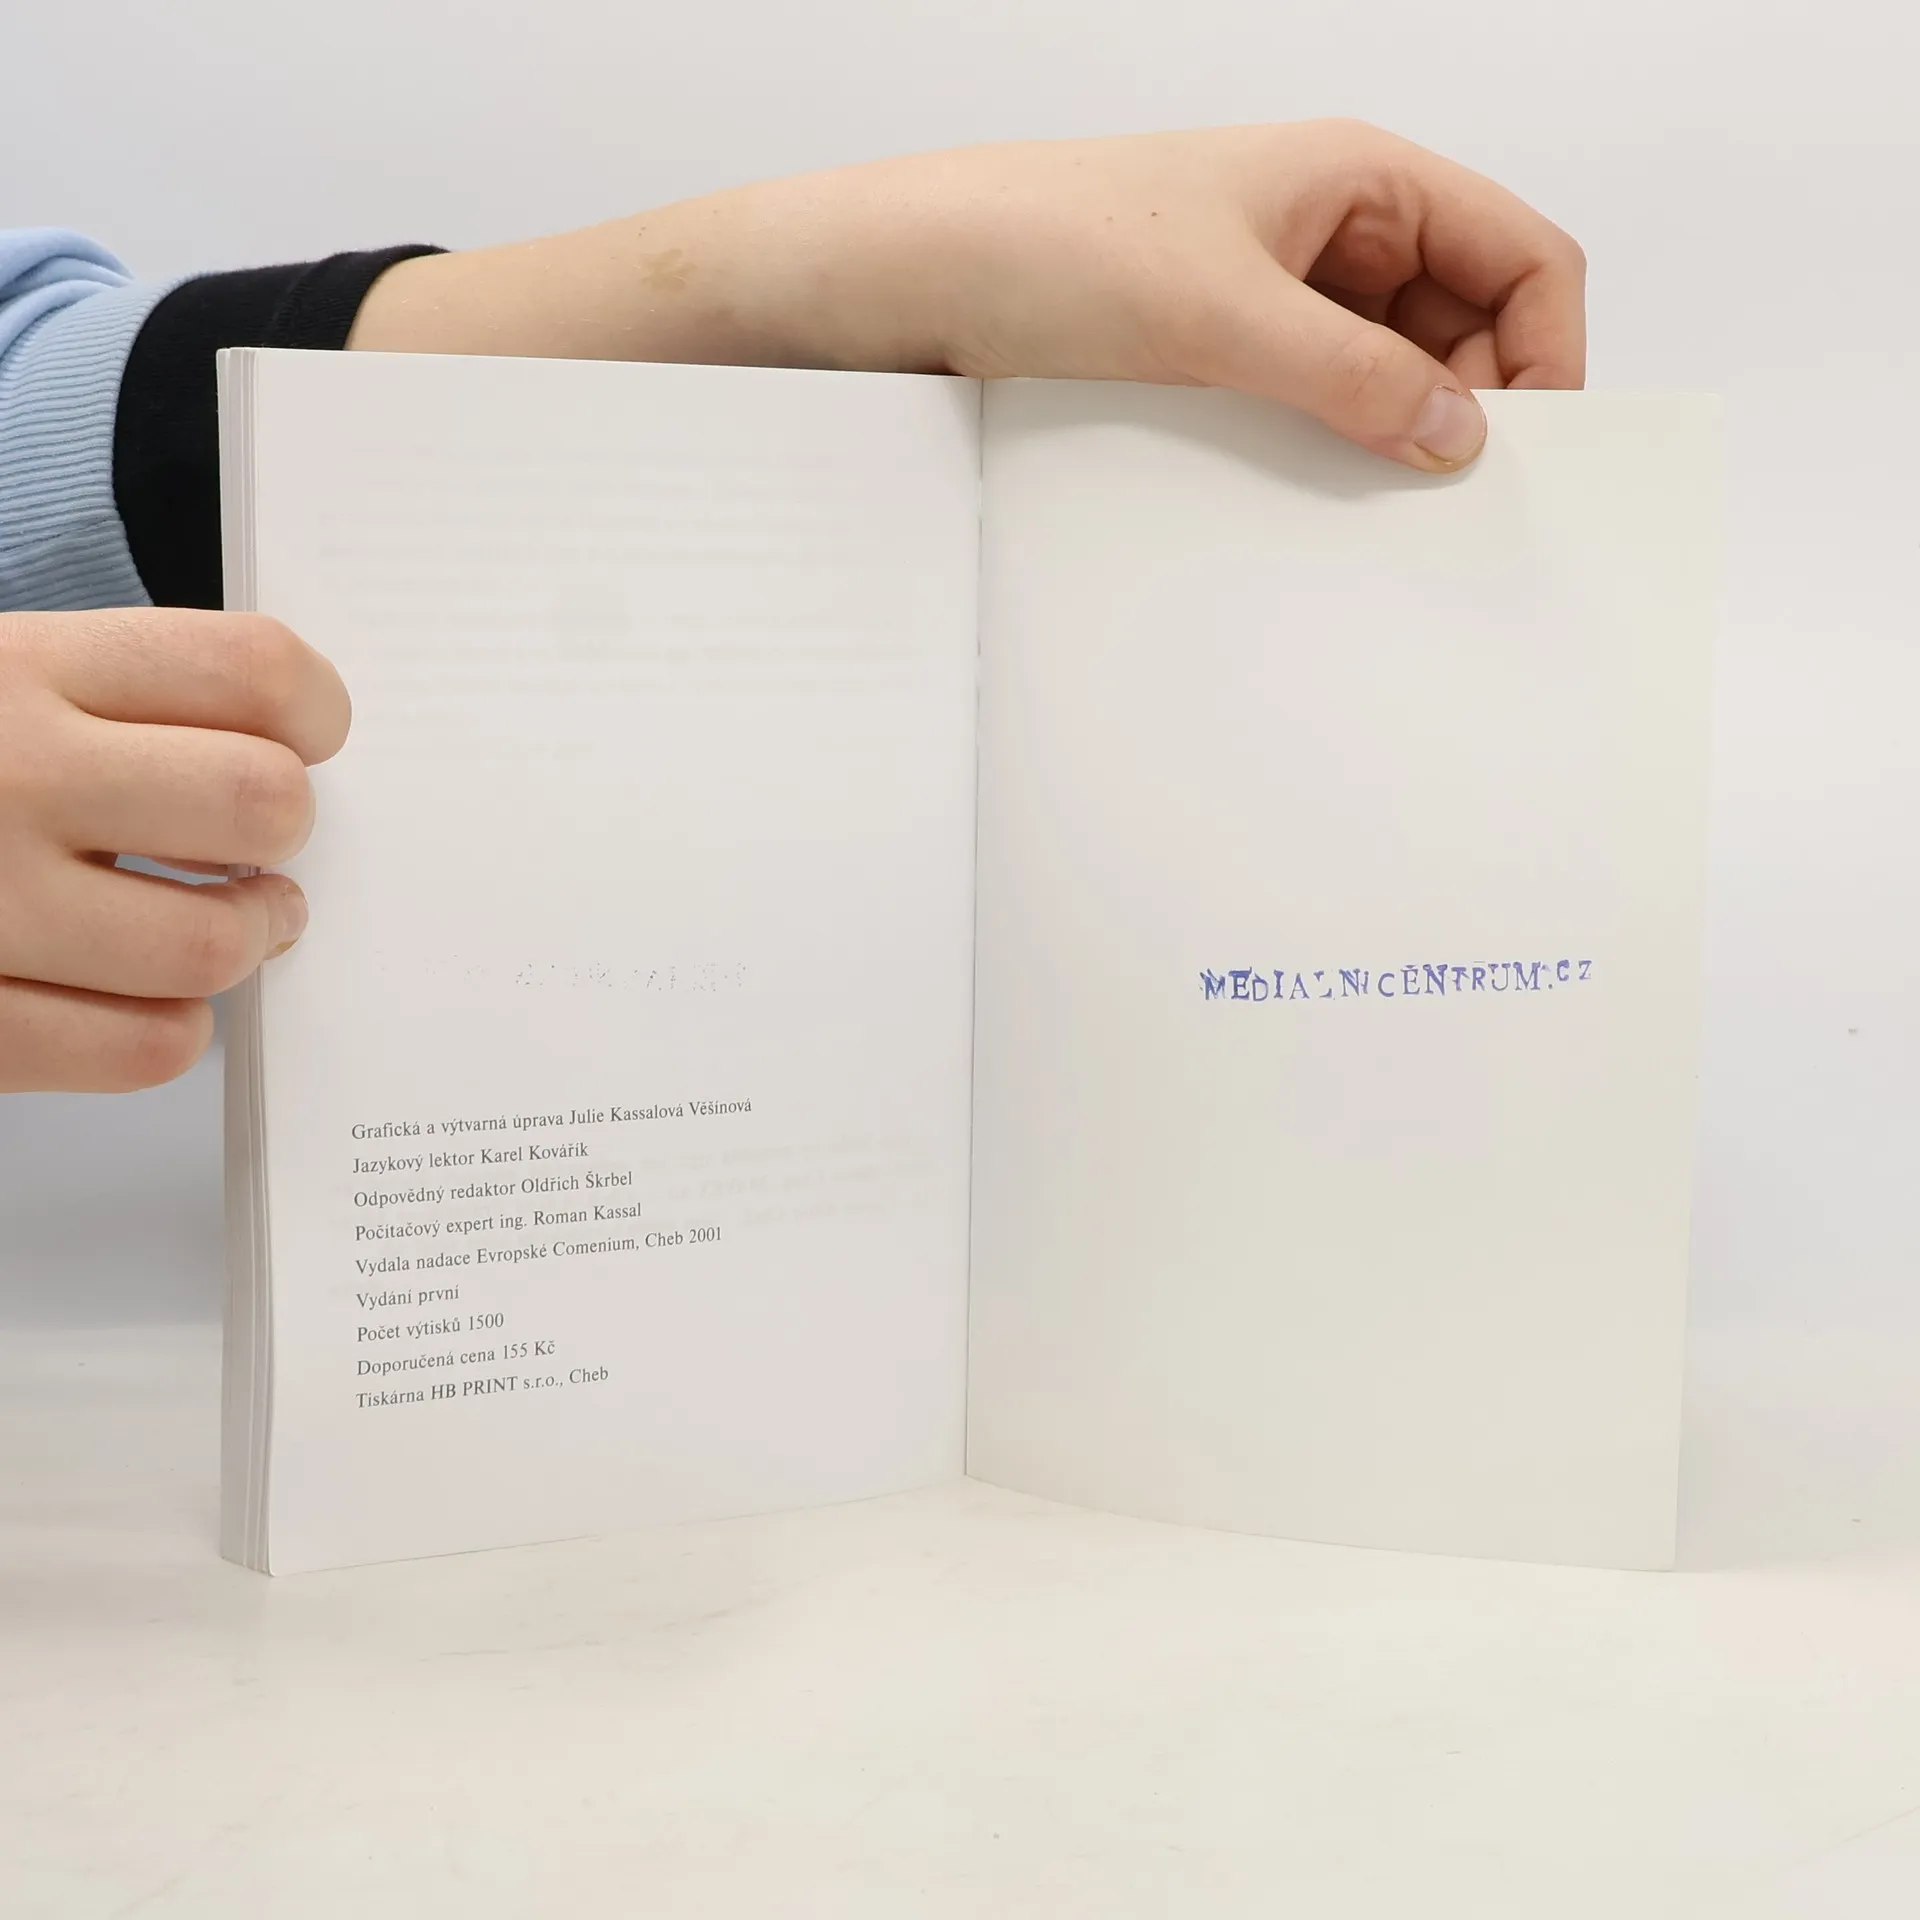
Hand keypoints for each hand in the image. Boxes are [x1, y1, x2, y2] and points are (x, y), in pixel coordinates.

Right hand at [0, 609, 349, 1091]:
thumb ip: (112, 698)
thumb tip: (287, 753)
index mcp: (18, 668)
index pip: (253, 669)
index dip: (316, 713)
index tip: (305, 739)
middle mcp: (4, 774)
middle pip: (259, 803)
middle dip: (283, 834)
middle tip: (253, 848)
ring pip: (212, 943)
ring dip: (244, 940)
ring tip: (223, 925)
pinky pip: (141, 1047)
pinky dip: (168, 1029)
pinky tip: (138, 996)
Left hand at [352, 121, 1583, 472]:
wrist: (889, 282)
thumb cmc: (1034, 243)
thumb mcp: (1217, 315)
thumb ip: (1352, 378)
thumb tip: (1461, 436)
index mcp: (1353, 178)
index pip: (1517, 254)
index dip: (1547, 351)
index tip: (1526, 454)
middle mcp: (1321, 233)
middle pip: (1464, 323)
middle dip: (1475, 409)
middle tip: (1453, 509)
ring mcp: (1265, 299)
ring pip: (1383, 376)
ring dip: (1392, 441)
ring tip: (1377, 518)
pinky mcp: (1207, 358)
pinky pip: (1302, 409)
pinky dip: (1322, 455)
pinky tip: (1309, 509)